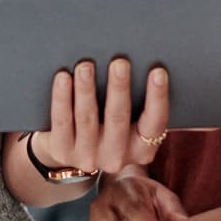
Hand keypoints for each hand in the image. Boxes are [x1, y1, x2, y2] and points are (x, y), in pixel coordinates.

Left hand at [33, 56, 170, 178]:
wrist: (72, 150)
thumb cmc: (109, 124)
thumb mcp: (129, 122)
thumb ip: (136, 101)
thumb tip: (134, 63)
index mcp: (142, 149)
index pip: (155, 123)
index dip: (157, 97)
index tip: (158, 72)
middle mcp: (117, 157)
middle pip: (118, 118)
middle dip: (119, 88)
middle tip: (120, 63)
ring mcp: (88, 157)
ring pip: (87, 118)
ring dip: (86, 89)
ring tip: (85, 66)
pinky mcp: (63, 151)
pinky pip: (62, 121)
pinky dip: (62, 97)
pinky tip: (63, 78)